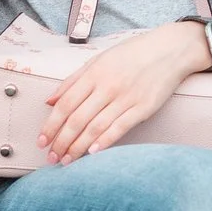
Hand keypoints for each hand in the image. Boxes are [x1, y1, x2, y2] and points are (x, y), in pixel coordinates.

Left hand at [40, 22, 211, 163]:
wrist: (170, 50)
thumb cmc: (131, 54)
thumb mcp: (99, 60)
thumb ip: (73, 80)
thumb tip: (49, 100)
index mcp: (94, 73)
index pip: (65, 104)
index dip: (51, 125)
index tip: (42, 140)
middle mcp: (108, 86)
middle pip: (77, 119)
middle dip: (61, 141)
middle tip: (52, 157)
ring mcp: (126, 98)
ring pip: (96, 127)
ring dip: (78, 147)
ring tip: (67, 160)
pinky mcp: (144, 108)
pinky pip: (120, 128)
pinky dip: (105, 141)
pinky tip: (92, 153)